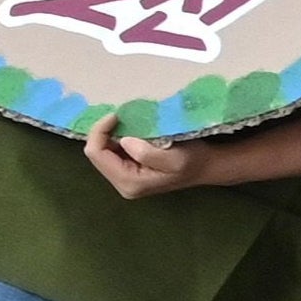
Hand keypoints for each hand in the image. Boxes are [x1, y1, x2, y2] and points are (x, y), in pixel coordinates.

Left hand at [82, 127, 211, 200]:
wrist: (205, 166)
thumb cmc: (193, 161)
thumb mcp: (174, 157)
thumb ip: (147, 153)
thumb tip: (124, 141)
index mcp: (130, 182)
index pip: (96, 154)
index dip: (100, 131)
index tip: (116, 115)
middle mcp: (122, 184)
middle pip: (95, 154)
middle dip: (102, 133)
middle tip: (119, 117)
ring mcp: (123, 179)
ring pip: (100, 152)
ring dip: (108, 135)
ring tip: (123, 124)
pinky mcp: (126, 172)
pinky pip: (109, 152)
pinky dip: (114, 138)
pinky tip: (127, 132)